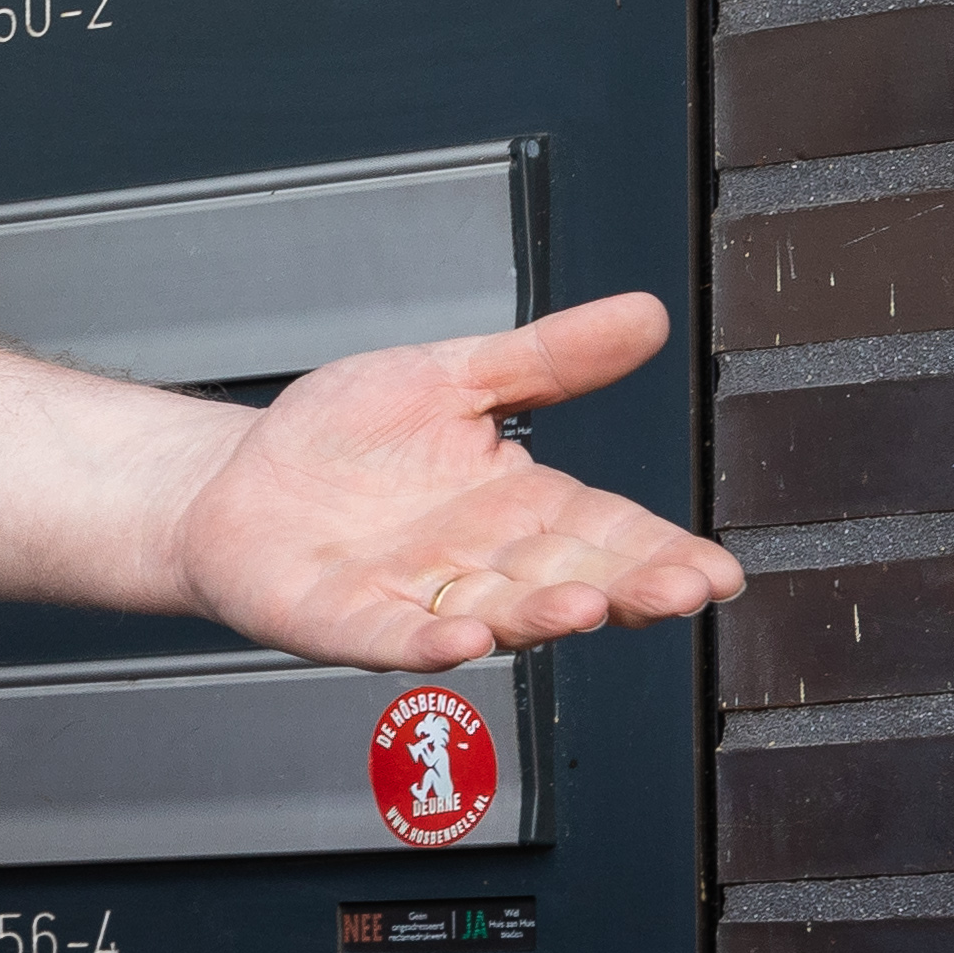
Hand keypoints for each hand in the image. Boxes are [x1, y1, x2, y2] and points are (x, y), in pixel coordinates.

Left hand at [168, 295, 743, 665]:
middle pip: (567, 581)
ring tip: (585, 608)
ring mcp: (409, 596)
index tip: (720, 572)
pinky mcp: (336, 619)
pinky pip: (387, 636)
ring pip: (490, 614)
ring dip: (538, 616)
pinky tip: (462, 639)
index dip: (664, 554)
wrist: (233, 474)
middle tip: (681, 593)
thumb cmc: (344, 435)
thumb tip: (646, 312)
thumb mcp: (455, 376)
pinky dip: (424, 640)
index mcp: (519, 508)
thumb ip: (547, 360)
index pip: (608, 534)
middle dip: (625, 591)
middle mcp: (476, 562)